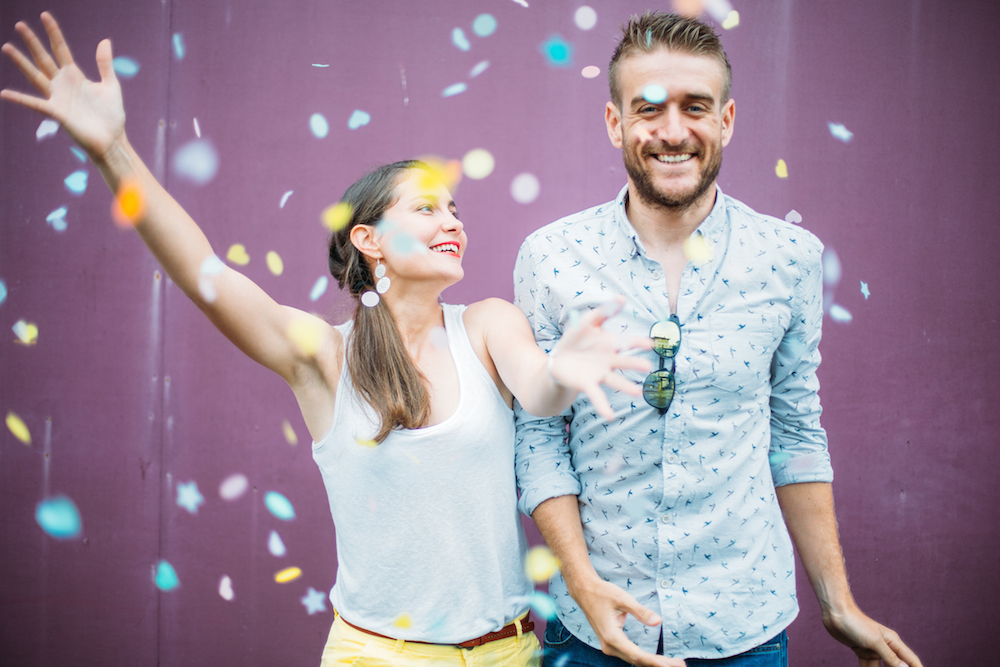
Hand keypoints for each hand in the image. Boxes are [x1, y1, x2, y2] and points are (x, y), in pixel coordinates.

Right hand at [1, 12, 124, 160]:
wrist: (113, 139)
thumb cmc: (111, 115)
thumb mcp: (111, 85)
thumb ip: (104, 64)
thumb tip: (104, 40)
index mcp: (75, 76)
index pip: (61, 49)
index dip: (54, 33)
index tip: (45, 15)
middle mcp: (62, 84)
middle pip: (44, 58)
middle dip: (33, 42)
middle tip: (20, 25)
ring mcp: (58, 98)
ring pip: (36, 76)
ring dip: (22, 63)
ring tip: (7, 47)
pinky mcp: (57, 113)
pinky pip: (35, 104)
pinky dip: (20, 99)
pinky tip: (4, 93)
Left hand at [549, 296, 652, 419]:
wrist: (559, 359)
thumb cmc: (577, 339)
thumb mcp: (587, 322)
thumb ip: (604, 311)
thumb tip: (621, 297)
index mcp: (610, 344)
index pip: (627, 342)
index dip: (638, 342)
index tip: (651, 344)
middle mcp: (608, 360)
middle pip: (624, 362)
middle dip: (635, 363)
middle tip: (648, 367)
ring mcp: (599, 374)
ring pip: (615, 381)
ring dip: (626, 387)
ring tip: (638, 393)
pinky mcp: (588, 384)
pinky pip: (598, 396)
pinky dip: (604, 406)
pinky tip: (610, 416)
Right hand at [572, 577, 684, 666]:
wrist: (584, 591)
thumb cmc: (603, 593)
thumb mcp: (622, 598)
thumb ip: (641, 611)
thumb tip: (658, 621)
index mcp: (612, 637)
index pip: (638, 655)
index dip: (656, 662)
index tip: (673, 664)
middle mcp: (610, 646)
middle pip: (638, 661)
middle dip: (659, 664)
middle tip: (681, 665)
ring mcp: (609, 646)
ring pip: (634, 659)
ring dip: (653, 663)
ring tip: (673, 663)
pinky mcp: (611, 644)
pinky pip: (630, 655)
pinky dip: (644, 658)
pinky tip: (657, 660)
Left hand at [823, 605, 922, 666]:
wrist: (836, 613)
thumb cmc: (857, 624)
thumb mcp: (875, 642)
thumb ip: (890, 656)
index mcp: (893, 642)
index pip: (911, 660)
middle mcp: (885, 646)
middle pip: (896, 665)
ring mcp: (873, 649)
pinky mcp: (861, 650)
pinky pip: (868, 666)